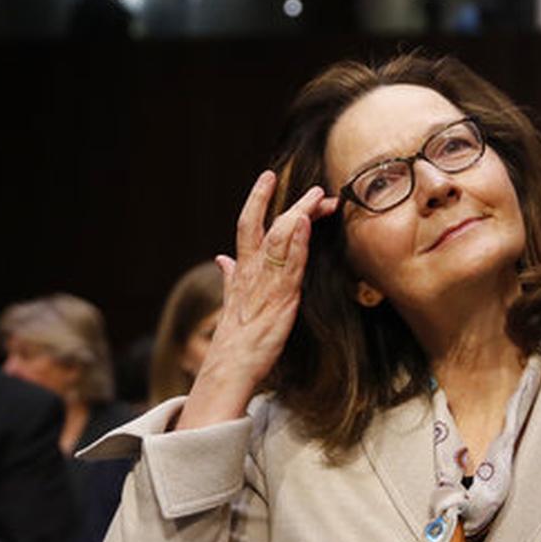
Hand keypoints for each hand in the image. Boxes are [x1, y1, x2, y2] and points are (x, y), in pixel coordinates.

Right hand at [177, 170, 337, 429]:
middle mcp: (253, 270)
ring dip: (302, 216)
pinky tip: (306, 224)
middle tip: (315, 188)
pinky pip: (291, 263)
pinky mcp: (281, 297)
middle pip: (270, 225)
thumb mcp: (232, 300)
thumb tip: (221, 258)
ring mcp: (267, 282)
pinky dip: (297, 241)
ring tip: (319, 198)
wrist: (231, 365)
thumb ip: (229, 276)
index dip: (257, 198)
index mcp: (243, 269)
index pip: (248, 224)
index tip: (268, 176)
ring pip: (282, 239)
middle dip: (293, 203)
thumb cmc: (235, 337)